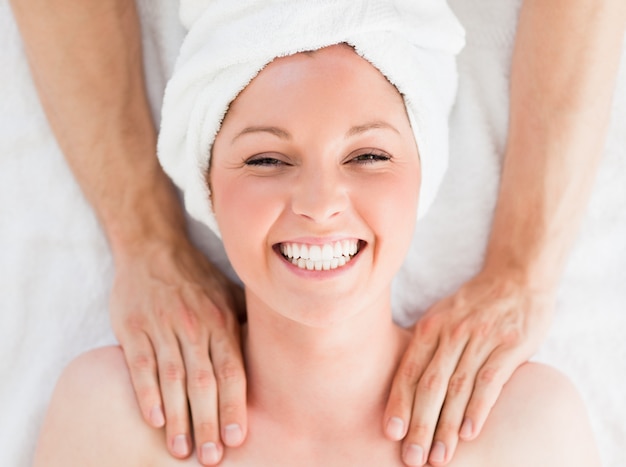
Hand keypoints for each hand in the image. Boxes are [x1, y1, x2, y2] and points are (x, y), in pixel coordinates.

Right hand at [109, 235, 245, 465]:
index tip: (238, 438)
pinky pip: (140, 364)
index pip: (233, 370)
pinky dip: (147, 393)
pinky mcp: (134, 327)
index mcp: (220, 321)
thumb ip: (244, 324)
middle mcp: (195, 326)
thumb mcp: (228, 294)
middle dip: (209, 423)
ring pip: (173, 379)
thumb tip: (271, 351)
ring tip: (181, 450)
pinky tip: (154, 419)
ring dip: (178, 418)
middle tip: (211, 458)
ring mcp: (163, 327)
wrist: (153, 247)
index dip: (235, 406)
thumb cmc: (196, 278)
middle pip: (204, 382)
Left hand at [384, 269, 554, 465]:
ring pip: (458, 388)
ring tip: (440, 456)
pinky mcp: (509, 345)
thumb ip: (426, 346)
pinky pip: (490, 381)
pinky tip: (469, 433)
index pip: (409, 371)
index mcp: (430, 326)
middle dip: (419, 425)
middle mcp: (451, 332)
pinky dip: (478, 409)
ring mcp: (481, 338)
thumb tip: (404, 386)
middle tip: (413, 458)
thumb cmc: (473, 304)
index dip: (399, 403)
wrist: (517, 277)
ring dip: (447, 426)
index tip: (391, 434)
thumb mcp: (442, 315)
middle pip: (430, 385)